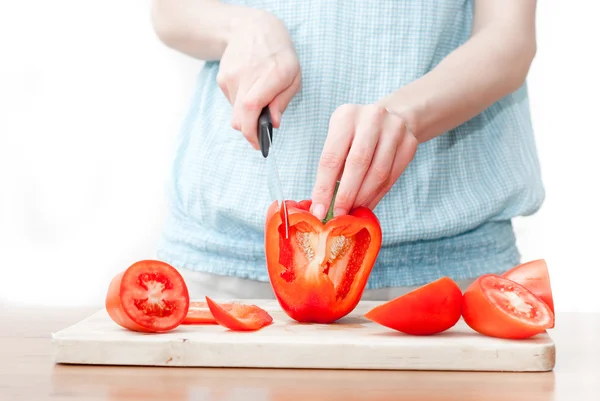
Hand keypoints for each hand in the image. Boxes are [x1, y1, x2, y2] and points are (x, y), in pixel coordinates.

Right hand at [217, 10, 300, 148]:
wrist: (252, 29)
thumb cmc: (278, 55)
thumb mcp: (293, 76)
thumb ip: (283, 101)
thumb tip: (273, 123)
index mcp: (270, 74)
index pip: (252, 107)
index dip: (252, 130)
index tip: (257, 144)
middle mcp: (246, 76)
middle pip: (239, 117)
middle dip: (249, 132)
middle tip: (259, 137)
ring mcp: (231, 78)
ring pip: (236, 112)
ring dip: (248, 113)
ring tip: (259, 96)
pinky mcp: (222, 79)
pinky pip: (231, 102)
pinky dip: (241, 103)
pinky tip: (249, 88)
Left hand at [310, 104, 417, 219]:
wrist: (393, 116)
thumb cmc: (357, 132)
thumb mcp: (339, 137)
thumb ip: (332, 166)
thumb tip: (323, 204)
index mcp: (346, 116)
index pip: (331, 157)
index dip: (324, 187)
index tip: (319, 210)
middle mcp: (372, 118)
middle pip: (358, 164)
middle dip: (347, 195)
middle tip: (339, 215)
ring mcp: (395, 129)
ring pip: (378, 172)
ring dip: (364, 198)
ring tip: (353, 211)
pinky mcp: (410, 143)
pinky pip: (392, 177)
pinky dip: (378, 195)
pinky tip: (367, 204)